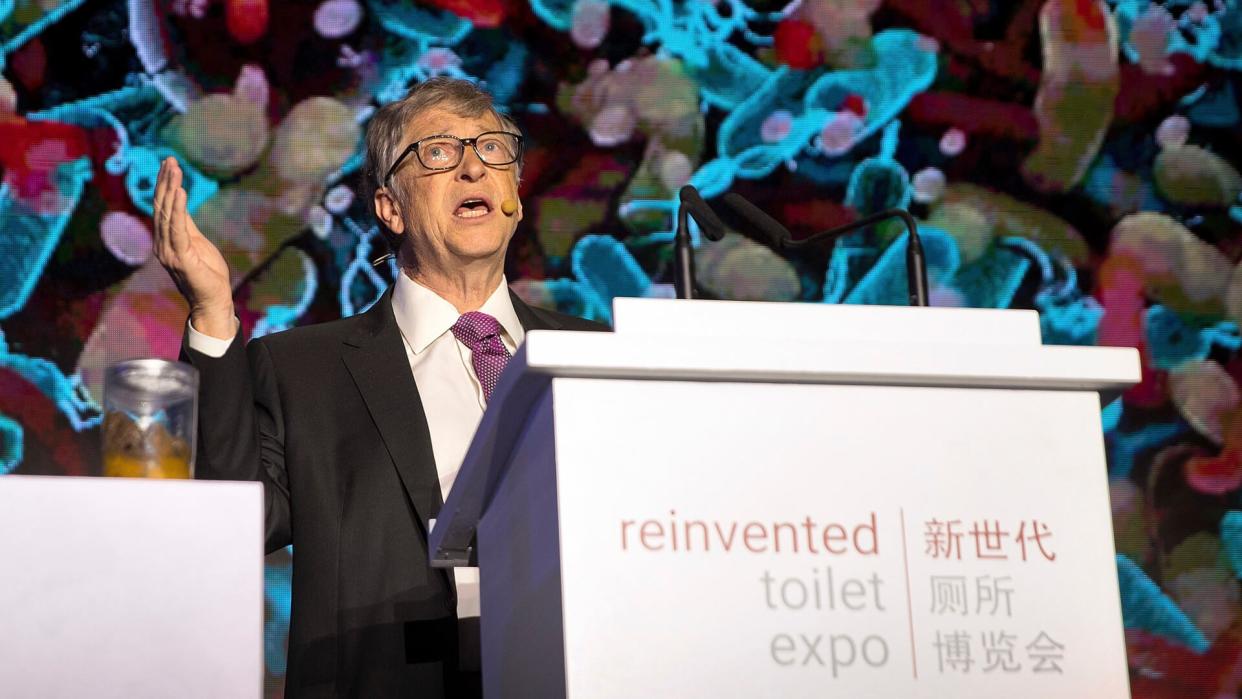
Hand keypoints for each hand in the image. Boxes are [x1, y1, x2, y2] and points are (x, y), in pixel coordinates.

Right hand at [153, 157, 234, 338]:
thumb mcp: (197, 242)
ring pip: (166, 214)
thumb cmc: (207, 273)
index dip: (164, 185)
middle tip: (169, 159)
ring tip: (174, 168)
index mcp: (166, 240)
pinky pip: (177, 229)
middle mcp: (162, 244)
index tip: (169, 164)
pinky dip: (178, 209)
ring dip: (170, 189)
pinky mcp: (181, 257)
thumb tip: (179, 202)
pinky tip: (180, 192)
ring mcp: (169, 251)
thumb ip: (186, 224)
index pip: (162, 207)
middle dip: (165, 181)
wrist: (212, 300)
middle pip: (161, 206)